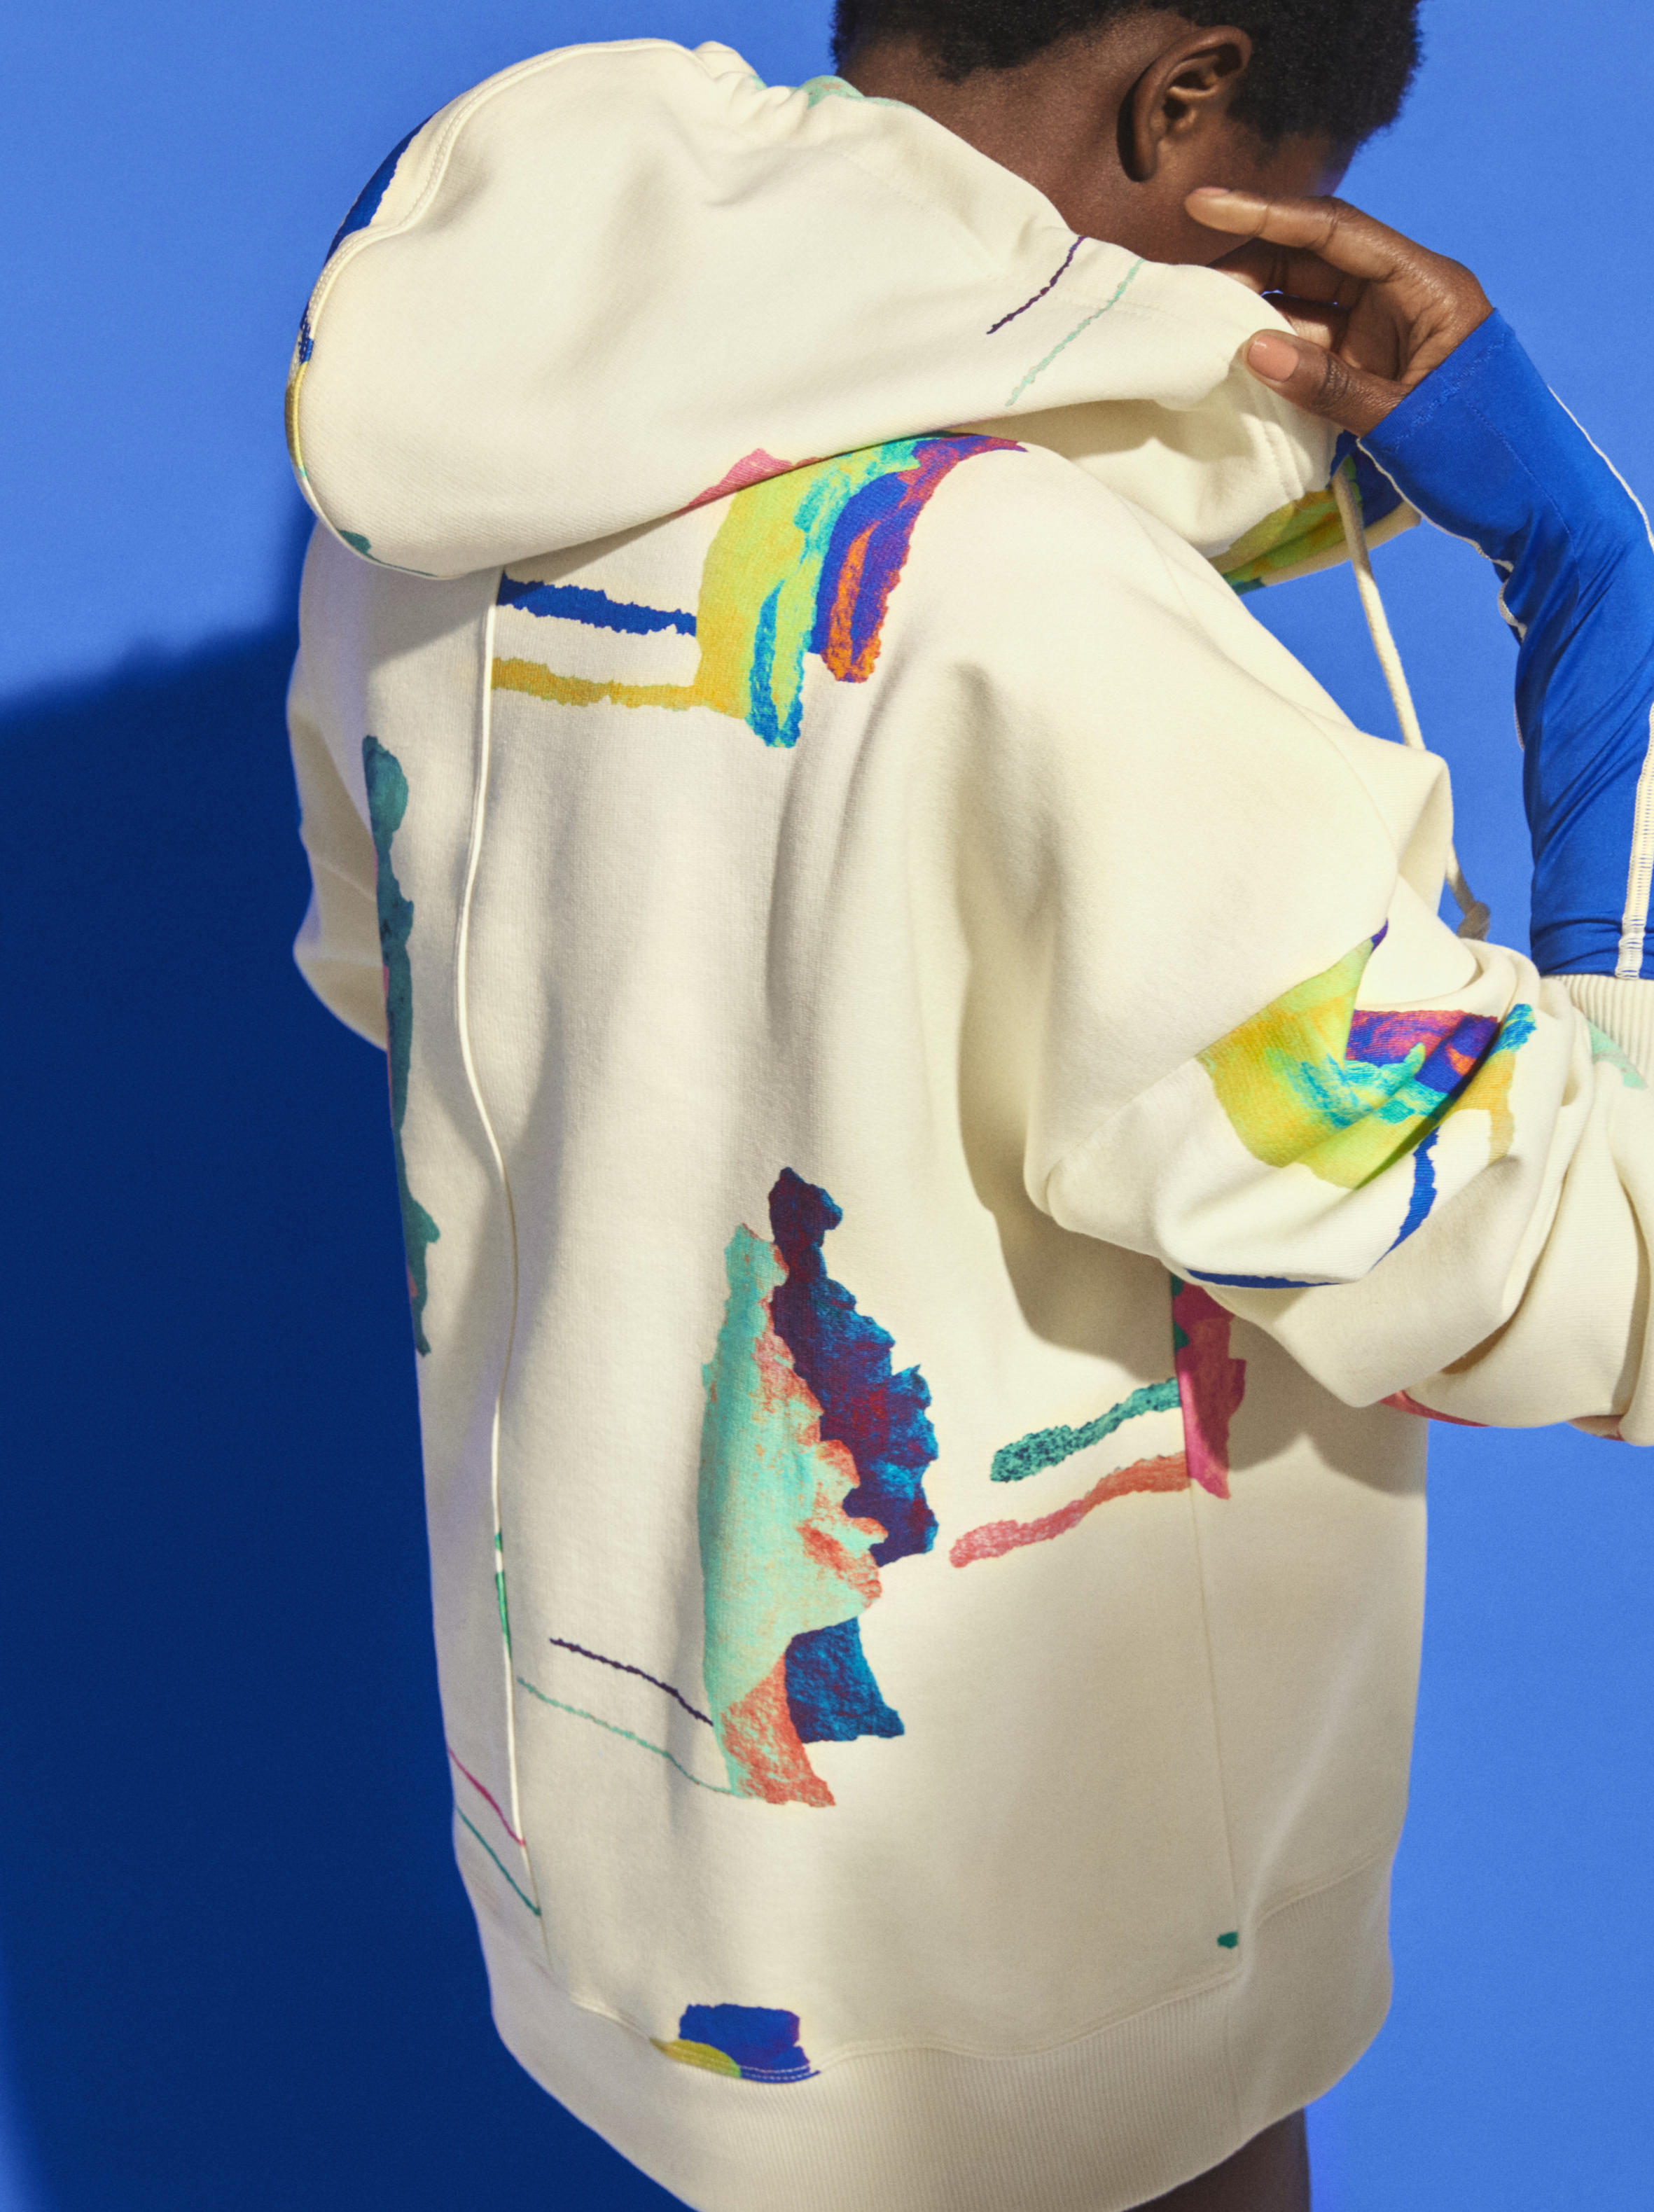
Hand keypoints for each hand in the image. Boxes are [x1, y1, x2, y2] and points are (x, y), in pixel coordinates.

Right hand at [1186, 188, 1493, 435]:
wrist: (1525, 507)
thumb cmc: (1484, 458)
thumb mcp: (1405, 422)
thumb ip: (1329, 386)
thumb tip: (1253, 350)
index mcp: (1426, 287)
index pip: (1335, 231)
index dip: (1266, 214)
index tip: (1203, 204)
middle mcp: (1403, 298)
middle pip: (1311, 262)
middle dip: (1248, 270)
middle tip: (1189, 293)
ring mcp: (1386, 335)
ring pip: (1305, 307)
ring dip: (1254, 317)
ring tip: (1198, 331)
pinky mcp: (1373, 371)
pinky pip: (1313, 352)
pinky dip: (1275, 358)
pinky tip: (1232, 368)